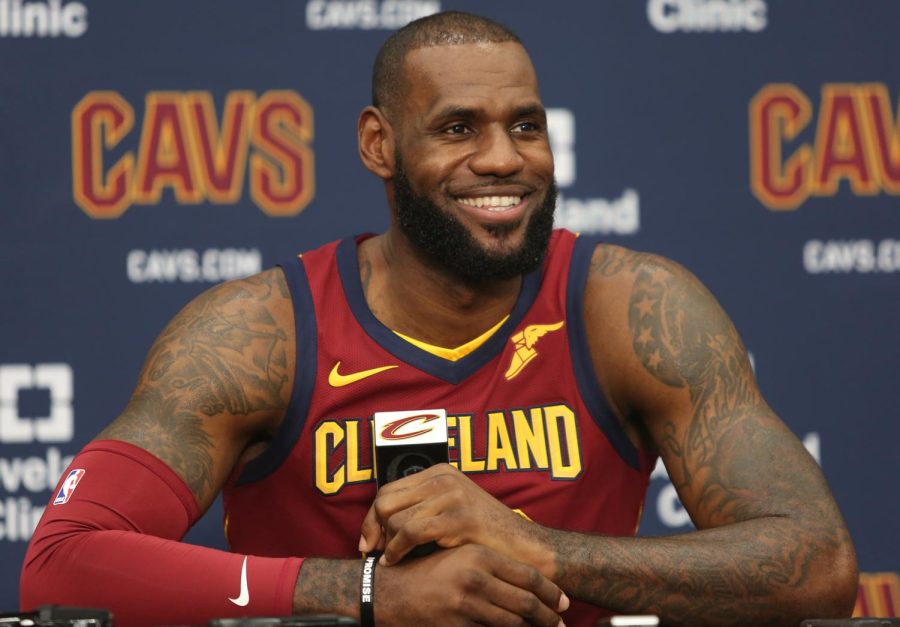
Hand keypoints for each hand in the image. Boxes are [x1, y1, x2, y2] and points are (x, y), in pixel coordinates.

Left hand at [360, 464, 553, 575]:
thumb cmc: (485, 537)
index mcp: (440, 473)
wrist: (524, 549)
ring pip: (396, 518)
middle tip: (371, 552)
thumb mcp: (451, 513)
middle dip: (372, 529)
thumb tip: (379, 525)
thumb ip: (422, 510)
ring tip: (390, 559)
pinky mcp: (458, 516)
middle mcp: (444, 478)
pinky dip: (397, 549)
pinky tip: (397, 561)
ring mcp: (452, 495)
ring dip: (387, 544)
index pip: (388, 490)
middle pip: (386, 501)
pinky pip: (410, 532)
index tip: (366, 541)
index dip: (370, 517)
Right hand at [375, 544, 567, 625]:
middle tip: (560, 623)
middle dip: (549, 616)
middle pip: (526, 602)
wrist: (387, 591)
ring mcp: (466, 604)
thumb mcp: (458, 556)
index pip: (527, 576)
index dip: (551, 591)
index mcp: (478, 555)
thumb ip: (489, 564)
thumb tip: (524, 582)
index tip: (564, 601)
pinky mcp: (456, 625)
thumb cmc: (423, 571)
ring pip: (513, 622)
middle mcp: (476, 577)